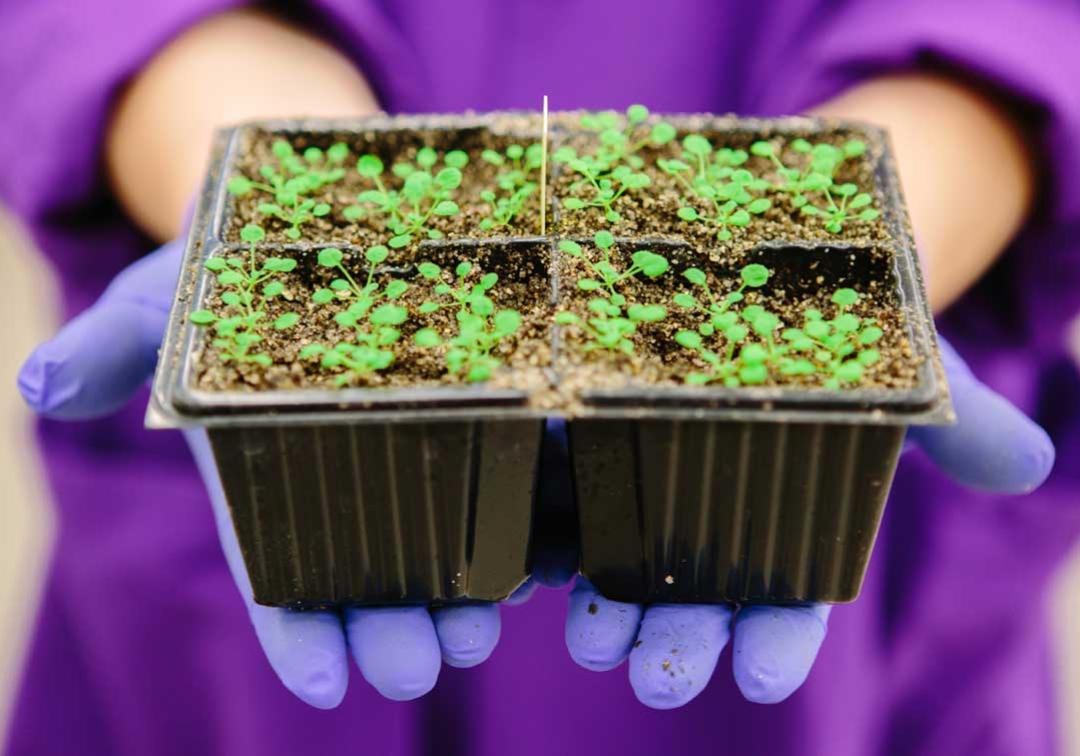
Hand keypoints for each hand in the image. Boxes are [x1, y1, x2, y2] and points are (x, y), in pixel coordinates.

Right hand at [17, 238, 553, 706]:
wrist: (310, 219)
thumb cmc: (226, 271)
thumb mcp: (164, 301)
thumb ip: (115, 347)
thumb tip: (39, 387)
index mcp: (271, 474)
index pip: (279, 570)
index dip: (298, 632)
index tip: (327, 685)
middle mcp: (349, 476)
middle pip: (373, 570)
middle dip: (394, 625)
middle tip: (426, 666)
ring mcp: (423, 444)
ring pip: (446, 536)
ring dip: (467, 591)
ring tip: (486, 630)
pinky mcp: (487, 405)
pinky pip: (516, 471)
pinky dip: (532, 517)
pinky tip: (551, 557)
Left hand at [564, 338, 1054, 708]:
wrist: (768, 263)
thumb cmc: (847, 330)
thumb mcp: (907, 363)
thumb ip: (957, 420)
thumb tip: (1032, 469)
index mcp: (788, 516)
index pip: (786, 596)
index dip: (774, 640)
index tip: (760, 678)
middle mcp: (709, 510)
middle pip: (693, 589)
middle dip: (680, 637)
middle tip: (659, 676)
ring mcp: (638, 473)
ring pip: (618, 555)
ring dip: (603, 605)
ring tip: (592, 643)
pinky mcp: (580, 431)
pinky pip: (552, 489)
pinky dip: (540, 533)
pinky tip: (528, 569)